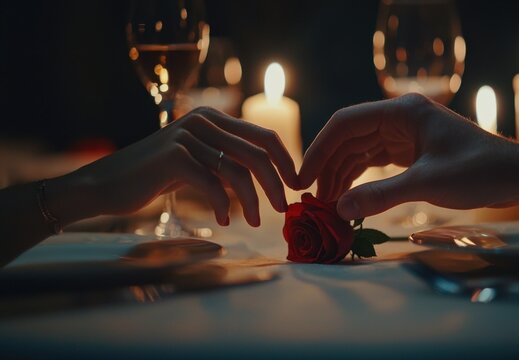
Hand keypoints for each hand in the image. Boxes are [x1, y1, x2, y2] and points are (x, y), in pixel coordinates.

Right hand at [52, 107, 298, 226]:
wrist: (106, 185)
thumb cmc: (155, 176)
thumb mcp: (197, 161)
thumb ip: (226, 160)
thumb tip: (268, 176)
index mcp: (213, 117)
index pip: (264, 135)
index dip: (285, 161)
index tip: (296, 185)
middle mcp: (203, 120)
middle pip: (258, 152)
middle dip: (276, 183)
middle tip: (284, 208)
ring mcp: (188, 136)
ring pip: (238, 170)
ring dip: (253, 200)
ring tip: (256, 221)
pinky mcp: (174, 156)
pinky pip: (212, 184)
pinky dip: (223, 205)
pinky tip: (224, 219)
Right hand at [298, 93, 518, 220]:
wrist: (515, 176)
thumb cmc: (478, 172)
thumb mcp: (427, 183)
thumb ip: (381, 195)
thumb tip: (339, 210)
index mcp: (401, 112)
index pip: (346, 123)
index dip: (320, 149)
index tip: (303, 177)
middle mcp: (399, 117)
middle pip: (349, 137)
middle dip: (329, 166)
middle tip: (313, 198)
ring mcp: (404, 133)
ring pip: (360, 151)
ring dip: (343, 175)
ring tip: (328, 203)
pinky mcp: (411, 151)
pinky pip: (375, 162)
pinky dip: (361, 178)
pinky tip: (349, 196)